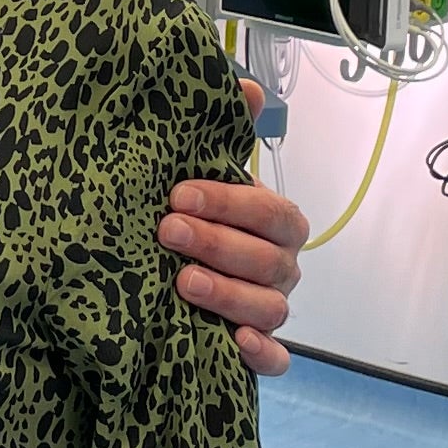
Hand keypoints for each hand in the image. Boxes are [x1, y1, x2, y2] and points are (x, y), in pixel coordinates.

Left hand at [163, 110, 304, 375]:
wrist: (168, 274)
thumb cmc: (196, 219)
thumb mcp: (203, 176)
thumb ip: (226, 134)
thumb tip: (246, 86)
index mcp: (276, 225)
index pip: (270, 212)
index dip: (229, 202)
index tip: (178, 193)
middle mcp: (280, 268)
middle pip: (268, 260)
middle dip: (218, 243)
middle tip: (167, 231)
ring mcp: (271, 310)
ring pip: (270, 308)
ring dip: (228, 295)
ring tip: (182, 282)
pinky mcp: (260, 353)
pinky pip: (276, 361)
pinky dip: (261, 354)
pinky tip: (234, 344)